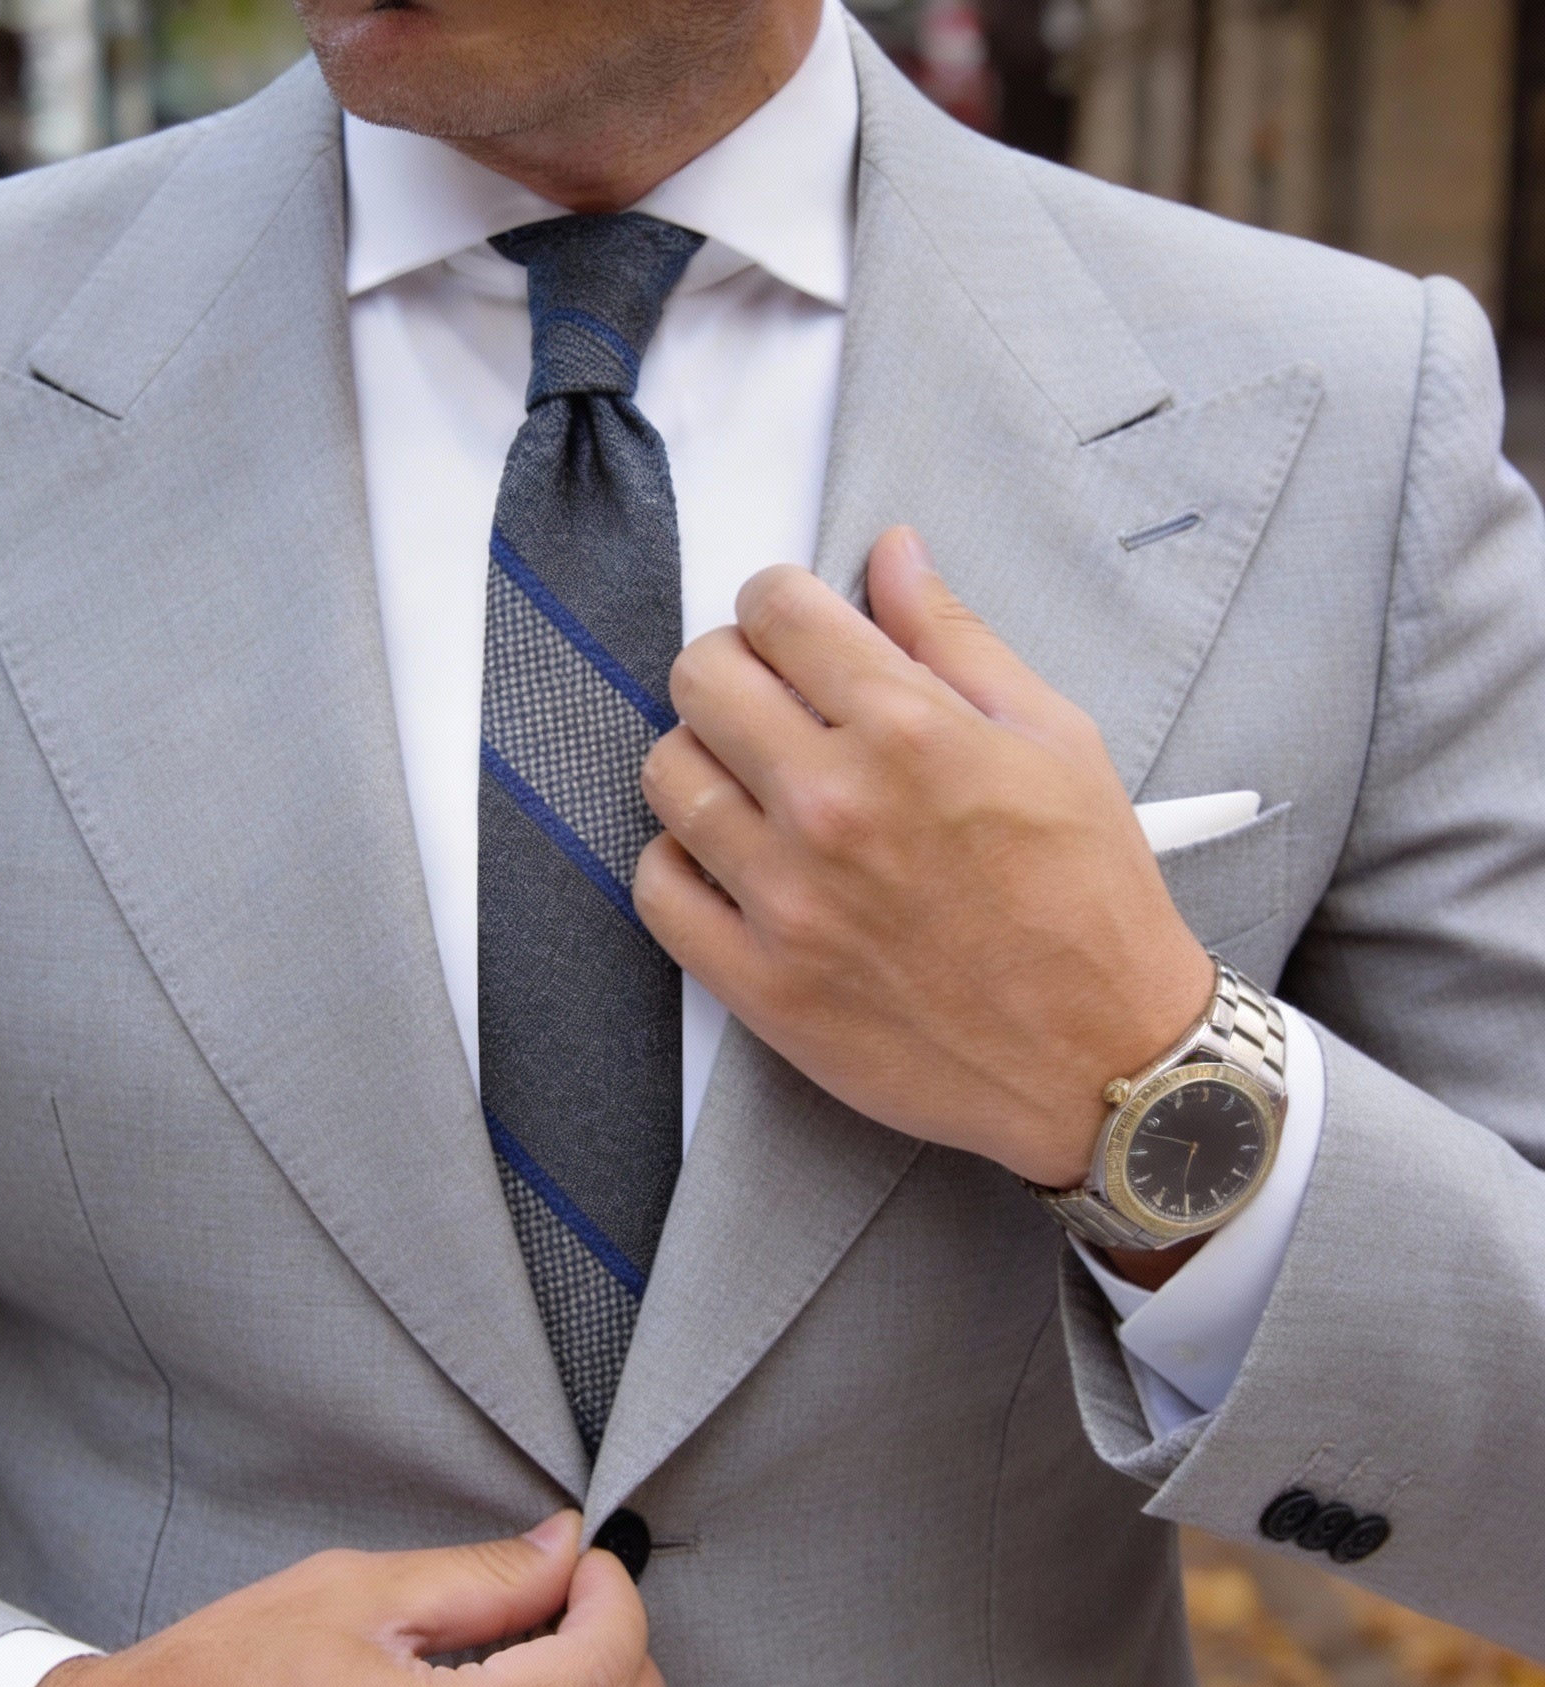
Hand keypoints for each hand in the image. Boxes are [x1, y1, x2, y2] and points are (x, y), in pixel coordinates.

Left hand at [634, 528, 1213, 1189]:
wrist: (1102, 1059)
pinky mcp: (762, 983)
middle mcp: (835, 807)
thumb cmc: (1090, 901)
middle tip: (767, 698)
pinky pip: (658, 889)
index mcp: (910, 731)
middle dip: (731, 667)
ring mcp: (788, 900)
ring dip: (703, 761)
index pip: (776, 609)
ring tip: (753, 783)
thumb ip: (955, 639)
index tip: (790, 624)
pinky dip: (679, 862)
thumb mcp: (1054, 739)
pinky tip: (728, 861)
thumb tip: (892, 554)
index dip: (777, 601)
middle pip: (701, 678)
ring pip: (667, 774)